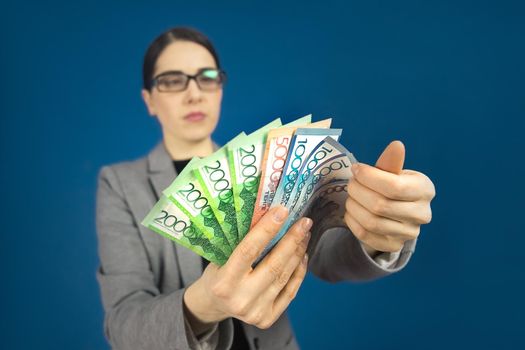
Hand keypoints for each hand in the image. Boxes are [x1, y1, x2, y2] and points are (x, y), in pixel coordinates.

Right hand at [183, 206, 310, 332]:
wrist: (213, 305)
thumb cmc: (217, 273)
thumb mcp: (220, 256)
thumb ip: (240, 242)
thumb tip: (269, 214)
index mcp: (223, 282)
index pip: (248, 251)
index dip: (267, 230)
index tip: (282, 211)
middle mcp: (240, 299)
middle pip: (273, 265)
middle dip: (292, 240)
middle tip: (305, 221)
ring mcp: (255, 312)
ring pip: (284, 277)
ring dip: (298, 253)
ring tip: (305, 235)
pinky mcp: (267, 319)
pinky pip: (290, 292)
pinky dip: (299, 271)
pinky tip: (302, 255)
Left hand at [344, 141, 434, 254]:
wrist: (395, 213)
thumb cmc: (393, 186)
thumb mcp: (393, 172)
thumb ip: (391, 162)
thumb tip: (396, 145)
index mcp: (425, 189)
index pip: (394, 186)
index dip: (369, 177)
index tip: (356, 169)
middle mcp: (422, 214)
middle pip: (380, 205)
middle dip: (358, 191)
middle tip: (351, 183)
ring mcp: (408, 233)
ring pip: (371, 222)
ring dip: (353, 206)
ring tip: (351, 196)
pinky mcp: (393, 246)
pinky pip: (365, 235)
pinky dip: (353, 221)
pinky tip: (352, 211)